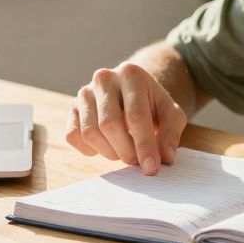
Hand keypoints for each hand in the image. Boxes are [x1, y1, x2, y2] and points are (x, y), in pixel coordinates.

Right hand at [64, 63, 187, 174]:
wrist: (132, 91)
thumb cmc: (152, 104)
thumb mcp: (171, 114)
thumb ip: (170, 134)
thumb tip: (165, 158)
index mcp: (131, 74)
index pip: (135, 115)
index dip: (144, 145)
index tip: (151, 168)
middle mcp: (104, 78)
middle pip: (109, 124)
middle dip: (125, 151)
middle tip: (136, 162)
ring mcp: (85, 92)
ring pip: (90, 132)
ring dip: (109, 152)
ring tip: (124, 151)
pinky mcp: (72, 107)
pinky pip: (74, 136)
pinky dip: (91, 149)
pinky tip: (107, 144)